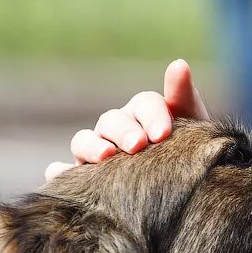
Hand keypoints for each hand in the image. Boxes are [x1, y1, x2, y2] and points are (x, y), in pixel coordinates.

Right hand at [46, 59, 208, 179]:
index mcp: (144, 112)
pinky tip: (58, 174)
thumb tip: (178, 64)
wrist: (185, 188)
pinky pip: (65, 173)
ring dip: (91, 146)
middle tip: (138, 146)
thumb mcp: (193, 125)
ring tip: (105, 157)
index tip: (162, 134)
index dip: (152, 116)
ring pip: (84, 140)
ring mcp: (97, 152)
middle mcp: (117, 129)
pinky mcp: (83, 177)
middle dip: (124, 132)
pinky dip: (59, 172)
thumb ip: (184, 96)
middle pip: (112, 121)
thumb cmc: (190, 152)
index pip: (145, 104)